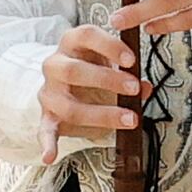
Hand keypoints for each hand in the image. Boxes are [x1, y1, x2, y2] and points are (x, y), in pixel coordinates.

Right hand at [42, 20, 144, 139]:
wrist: (63, 81)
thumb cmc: (92, 68)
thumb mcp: (110, 62)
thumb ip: (129, 72)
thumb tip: (146, 87)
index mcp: (71, 43)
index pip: (86, 35)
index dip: (109, 46)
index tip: (131, 60)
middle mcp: (55, 65)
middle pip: (74, 71)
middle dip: (107, 80)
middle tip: (134, 89)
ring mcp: (49, 92)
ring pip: (68, 105)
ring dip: (100, 114)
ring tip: (128, 120)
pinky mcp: (47, 115)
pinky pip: (44, 130)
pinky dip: (47, 144)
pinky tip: (51, 156)